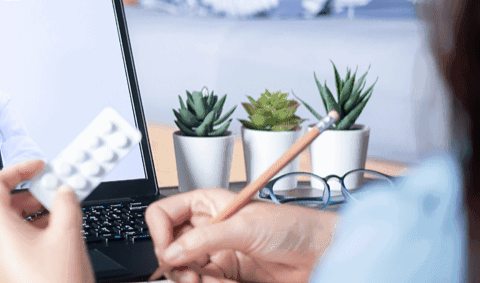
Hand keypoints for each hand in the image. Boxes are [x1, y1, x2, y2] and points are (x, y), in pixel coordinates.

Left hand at [0, 159, 94, 282]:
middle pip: (3, 205)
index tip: (37, 167)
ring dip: (36, 215)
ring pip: (12, 227)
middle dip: (32, 194)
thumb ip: (66, 205)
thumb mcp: (68, 236)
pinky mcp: (9, 277)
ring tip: (64, 215)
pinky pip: (17, 246)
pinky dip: (35, 235)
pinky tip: (60, 239)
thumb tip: (64, 192)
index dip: (16, 169)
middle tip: (57, 191)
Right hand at [145, 188, 337, 282]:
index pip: (164, 213)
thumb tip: (172, 251)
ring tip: (207, 282)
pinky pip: (203, 281)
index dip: (159, 232)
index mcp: (207, 204)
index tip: (167, 251)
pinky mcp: (226, 272)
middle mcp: (207, 226)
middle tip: (187, 274)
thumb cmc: (292, 226)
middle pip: (169, 244)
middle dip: (175, 262)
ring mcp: (215, 250)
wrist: (319, 253)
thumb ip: (204, 239)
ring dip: (192, 278)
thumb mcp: (244, 227)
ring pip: (184, 267)